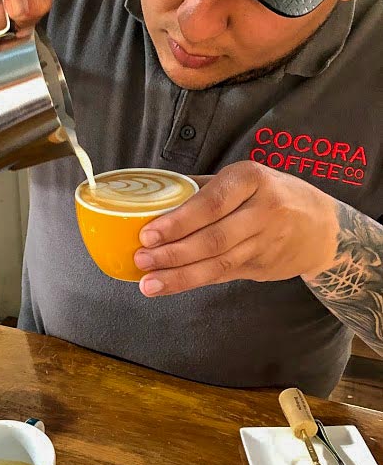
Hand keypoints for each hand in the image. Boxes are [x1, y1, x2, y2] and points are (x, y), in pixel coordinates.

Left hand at [134, 161, 339, 297]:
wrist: (323, 228)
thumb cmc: (271, 194)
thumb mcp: (246, 179)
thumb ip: (205, 188)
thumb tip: (152, 198)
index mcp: (252, 179)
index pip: (211, 203)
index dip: (179, 222)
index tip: (148, 234)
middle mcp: (263, 211)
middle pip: (213, 238)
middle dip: (173, 253)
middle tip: (141, 259)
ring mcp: (266, 243)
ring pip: (218, 263)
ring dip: (180, 276)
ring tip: (149, 283)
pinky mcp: (262, 267)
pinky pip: (223, 275)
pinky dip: (194, 281)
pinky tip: (170, 285)